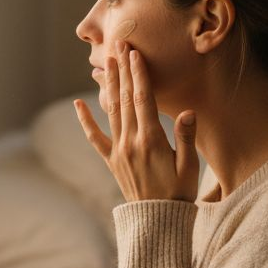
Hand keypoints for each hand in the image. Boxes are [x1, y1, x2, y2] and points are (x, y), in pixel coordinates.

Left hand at [78, 41, 198, 201]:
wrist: (157, 221)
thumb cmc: (179, 194)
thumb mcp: (189, 167)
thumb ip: (186, 139)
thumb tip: (188, 113)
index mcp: (151, 141)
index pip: (143, 100)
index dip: (138, 75)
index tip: (134, 54)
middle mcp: (130, 143)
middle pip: (125, 99)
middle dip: (122, 70)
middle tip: (118, 45)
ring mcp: (118, 151)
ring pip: (111, 111)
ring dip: (108, 85)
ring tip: (105, 62)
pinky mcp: (111, 161)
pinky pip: (95, 137)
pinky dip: (85, 120)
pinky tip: (78, 103)